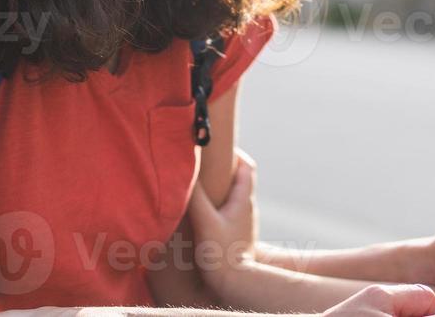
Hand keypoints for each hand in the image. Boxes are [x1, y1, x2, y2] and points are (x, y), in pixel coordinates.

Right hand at [187, 148, 258, 291]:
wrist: (234, 285)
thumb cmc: (221, 253)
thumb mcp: (205, 221)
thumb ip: (195, 197)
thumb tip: (186, 171)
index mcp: (244, 201)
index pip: (248, 167)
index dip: (235, 154)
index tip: (217, 148)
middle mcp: (247, 210)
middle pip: (239, 181)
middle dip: (222, 171)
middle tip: (202, 166)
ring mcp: (242, 225)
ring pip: (232, 199)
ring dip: (218, 192)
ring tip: (197, 190)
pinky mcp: (234, 238)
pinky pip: (226, 216)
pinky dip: (215, 210)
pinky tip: (199, 217)